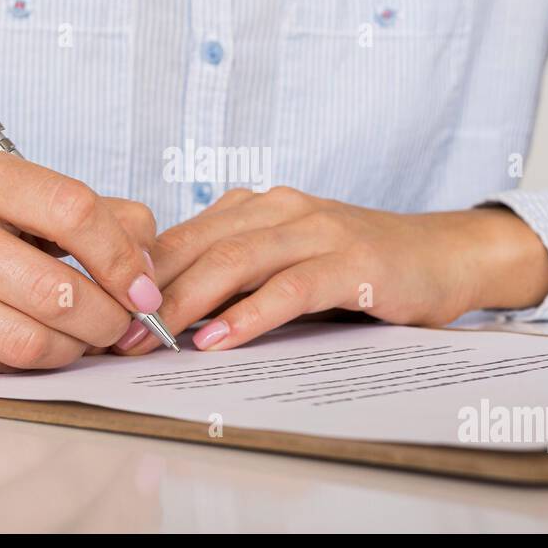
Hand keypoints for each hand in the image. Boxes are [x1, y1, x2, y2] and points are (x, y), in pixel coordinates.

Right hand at [0, 145, 160, 373]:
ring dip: (77, 347)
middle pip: (58, 287)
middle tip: (121, 324)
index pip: (72, 208)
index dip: (122, 256)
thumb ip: (90, 216)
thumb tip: (148, 259)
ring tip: (84, 338)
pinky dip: (36, 362)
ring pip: (32, 336)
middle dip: (108, 316)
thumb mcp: (9, 200)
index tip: (143, 286)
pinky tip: (39, 346)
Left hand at [117, 187, 547, 353]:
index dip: (136, 276)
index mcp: (255, 207)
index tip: (103, 314)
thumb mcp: (286, 262)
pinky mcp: (353, 263)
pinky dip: (250, 315)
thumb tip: (162, 312)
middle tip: (117, 337)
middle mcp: (280, 208)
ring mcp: (318, 230)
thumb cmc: (358, 268)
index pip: (180, 237)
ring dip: (188, 303)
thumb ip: (234, 275)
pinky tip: (219, 339)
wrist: (444, 255)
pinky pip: (290, 288)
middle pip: (197, 247)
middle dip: (150, 295)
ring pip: (235, 261)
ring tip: (153, 339)